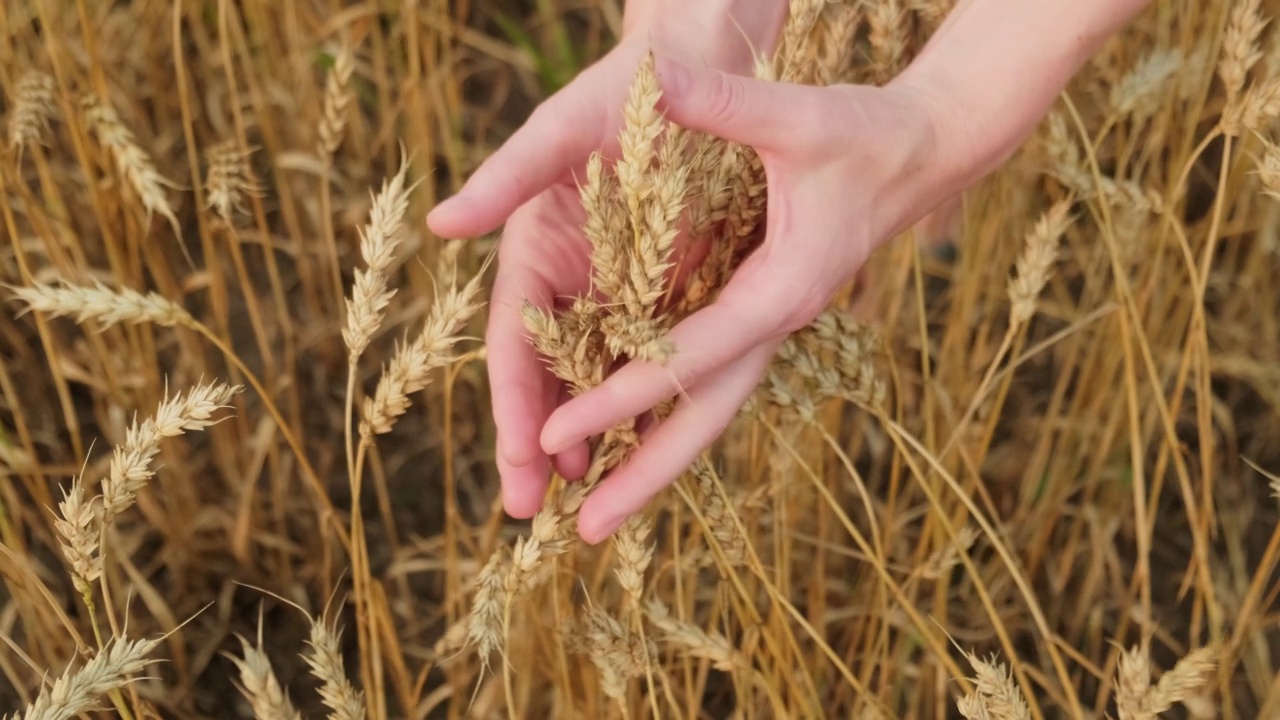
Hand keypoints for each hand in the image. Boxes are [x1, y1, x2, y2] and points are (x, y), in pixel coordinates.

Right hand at [427, 5, 787, 518]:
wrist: (695, 63)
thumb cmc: (622, 90)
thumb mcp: (561, 130)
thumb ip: (505, 176)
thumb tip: (439, 223)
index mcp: (537, 249)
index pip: (515, 342)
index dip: (512, 404)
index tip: (518, 462)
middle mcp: (571, 279)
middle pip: (546, 375)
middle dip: (536, 441)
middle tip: (529, 509)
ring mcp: (617, 288)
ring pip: (594, 377)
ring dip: (584, 435)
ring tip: (582, 496)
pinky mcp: (665, 287)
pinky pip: (646, 357)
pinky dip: (636, 404)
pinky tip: (641, 447)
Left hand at [538, 57, 956, 541]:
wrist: (926, 150)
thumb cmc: (864, 132)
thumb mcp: (793, 115)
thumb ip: (720, 103)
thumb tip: (649, 75)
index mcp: (781, 291)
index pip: (686, 358)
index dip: (617, 395)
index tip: (555, 433)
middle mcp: (775, 324)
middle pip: (703, 419)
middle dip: (644, 476)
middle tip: (582, 536)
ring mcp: (769, 328)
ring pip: (708, 412)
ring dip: (656, 462)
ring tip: (596, 516)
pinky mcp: (762, 315)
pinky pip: (710, 382)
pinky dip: (669, 417)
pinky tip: (627, 440)